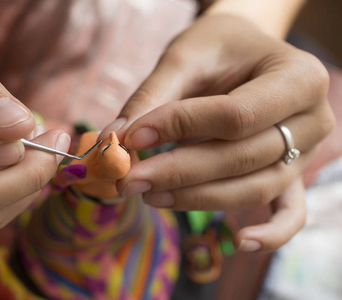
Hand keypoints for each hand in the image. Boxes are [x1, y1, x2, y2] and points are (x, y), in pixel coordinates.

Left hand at [100, 15, 334, 250]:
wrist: (246, 53)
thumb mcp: (186, 57)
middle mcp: (313, 120)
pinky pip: (290, 213)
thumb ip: (152, 98)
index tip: (131, 137)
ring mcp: (307, 152)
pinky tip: (240, 242)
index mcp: (298, 78)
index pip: (234, 116)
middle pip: (242, 159)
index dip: (179, 128)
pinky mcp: (292, 175)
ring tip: (149, 194)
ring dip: (197, 198)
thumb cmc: (218, 49)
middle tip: (128, 179)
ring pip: (254, 188)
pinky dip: (271, 233)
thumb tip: (114, 140)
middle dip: (178, 172)